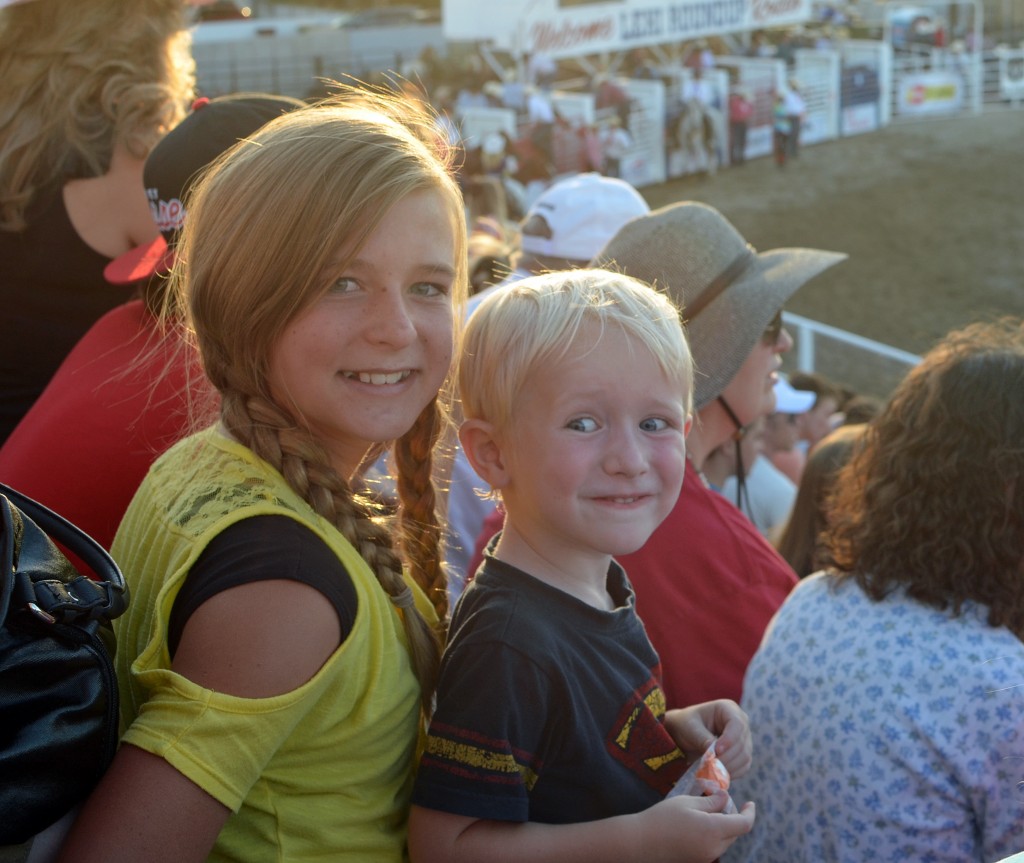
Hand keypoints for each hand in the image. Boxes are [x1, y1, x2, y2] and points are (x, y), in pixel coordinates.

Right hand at [634, 792, 754, 862]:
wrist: (639, 843)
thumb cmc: (662, 818)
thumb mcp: (686, 802)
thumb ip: (710, 801)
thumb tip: (726, 798)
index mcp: (713, 830)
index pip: (744, 824)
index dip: (750, 813)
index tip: (750, 803)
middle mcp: (713, 848)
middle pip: (734, 833)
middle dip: (732, 817)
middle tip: (717, 800)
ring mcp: (705, 858)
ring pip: (724, 841)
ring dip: (722, 826)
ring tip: (704, 811)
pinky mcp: (697, 862)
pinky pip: (713, 848)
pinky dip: (712, 836)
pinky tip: (696, 825)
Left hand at [664, 700, 752, 778]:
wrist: (683, 734)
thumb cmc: (685, 724)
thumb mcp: (690, 728)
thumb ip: (703, 739)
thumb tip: (715, 755)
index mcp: (728, 709)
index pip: (737, 724)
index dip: (729, 740)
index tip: (716, 751)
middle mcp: (740, 722)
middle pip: (742, 743)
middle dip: (726, 757)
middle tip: (710, 767)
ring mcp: (743, 739)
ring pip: (745, 757)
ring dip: (729, 767)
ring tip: (711, 772)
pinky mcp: (742, 754)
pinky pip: (743, 766)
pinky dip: (732, 773)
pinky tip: (718, 775)